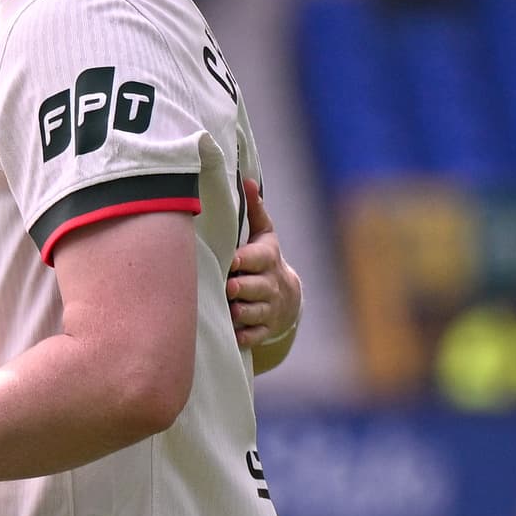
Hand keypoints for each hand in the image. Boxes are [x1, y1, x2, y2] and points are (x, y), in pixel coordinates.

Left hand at [227, 176, 299, 359]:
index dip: (244, 261)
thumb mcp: (264, 236)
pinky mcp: (263, 328)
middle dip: (240, 287)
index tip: (232, 261)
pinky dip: (243, 335)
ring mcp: (267, 308)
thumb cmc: (264, 260)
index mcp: (267, 259)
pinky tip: (232, 332)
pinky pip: (253, 335)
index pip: (256, 259)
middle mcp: (269, 284)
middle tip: (228, 287)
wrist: (287, 297)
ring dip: (239, 311)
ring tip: (229, 308)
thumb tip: (246, 180)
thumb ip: (254, 211)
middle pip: (253, 287)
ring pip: (251, 311)